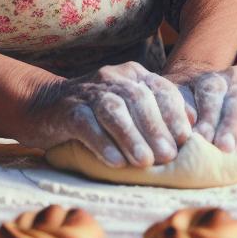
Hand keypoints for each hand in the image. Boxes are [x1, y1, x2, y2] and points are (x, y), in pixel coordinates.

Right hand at [19, 62, 192, 167]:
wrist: (43, 107)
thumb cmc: (97, 114)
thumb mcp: (130, 108)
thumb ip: (158, 113)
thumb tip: (193, 127)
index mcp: (133, 75)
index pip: (160, 89)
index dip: (175, 114)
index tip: (186, 140)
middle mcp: (112, 77)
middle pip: (139, 99)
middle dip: (156, 129)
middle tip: (168, 157)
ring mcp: (88, 92)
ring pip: (114, 110)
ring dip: (132, 137)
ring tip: (145, 162)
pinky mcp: (68, 110)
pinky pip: (87, 125)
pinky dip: (104, 144)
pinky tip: (116, 163)